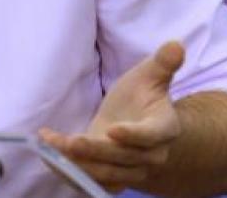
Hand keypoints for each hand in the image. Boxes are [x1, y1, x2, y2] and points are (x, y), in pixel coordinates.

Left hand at [40, 40, 184, 193]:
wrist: (139, 124)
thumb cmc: (142, 96)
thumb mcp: (150, 76)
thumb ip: (162, 63)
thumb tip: (176, 44)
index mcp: (164, 128)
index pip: (150, 136)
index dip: (133, 135)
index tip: (112, 130)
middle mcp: (151, 155)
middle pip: (123, 157)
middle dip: (95, 151)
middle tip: (71, 142)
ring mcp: (132, 170)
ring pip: (106, 173)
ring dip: (79, 163)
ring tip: (54, 146)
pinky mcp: (113, 178)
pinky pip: (94, 181)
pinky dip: (72, 173)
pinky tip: (50, 156)